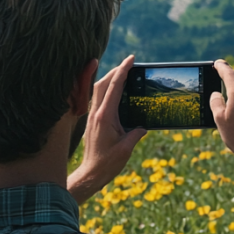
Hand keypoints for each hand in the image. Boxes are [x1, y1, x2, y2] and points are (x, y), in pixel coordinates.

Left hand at [69, 55, 146, 203]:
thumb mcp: (126, 149)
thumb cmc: (107, 164)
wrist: (90, 174)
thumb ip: (136, 134)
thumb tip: (143, 126)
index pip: (114, 87)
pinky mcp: (92, 121)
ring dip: (110, 78)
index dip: (123, 71)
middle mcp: (96, 113)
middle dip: (115, 70)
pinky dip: (107, 90)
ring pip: (98, 90)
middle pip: (102, 83)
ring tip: (123, 73)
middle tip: (128, 63)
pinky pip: (98, 99)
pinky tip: (115, 92)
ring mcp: (92, 116)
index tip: (131, 59)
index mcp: (105, 117)